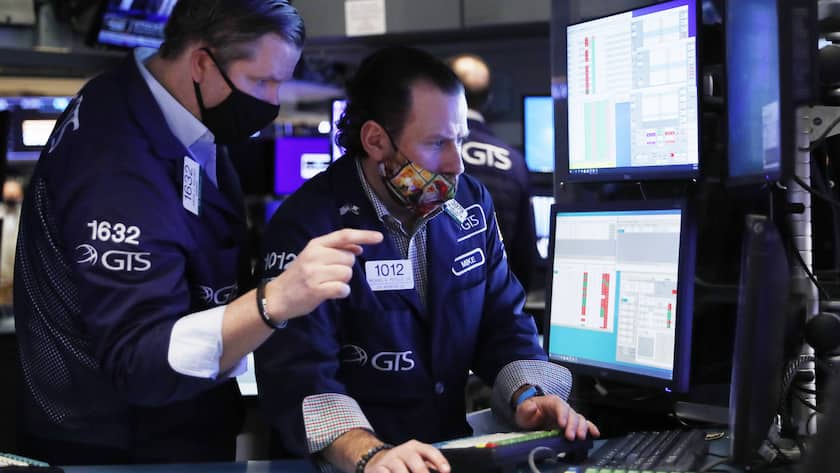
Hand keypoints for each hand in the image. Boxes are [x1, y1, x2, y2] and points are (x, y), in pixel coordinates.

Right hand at [266, 228, 382, 320]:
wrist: (277, 296)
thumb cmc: (299, 275)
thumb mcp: (313, 256)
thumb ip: (334, 250)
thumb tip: (358, 248)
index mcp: (315, 244)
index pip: (344, 235)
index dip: (364, 236)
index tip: (379, 237)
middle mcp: (315, 255)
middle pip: (349, 258)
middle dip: (346, 267)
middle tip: (330, 274)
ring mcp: (314, 273)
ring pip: (347, 273)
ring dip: (343, 281)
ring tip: (327, 283)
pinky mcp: (316, 290)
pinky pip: (343, 288)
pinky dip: (342, 292)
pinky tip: (331, 292)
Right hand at [366, 440, 449, 472]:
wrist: (377, 460)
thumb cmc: (404, 463)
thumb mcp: (417, 460)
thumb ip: (429, 465)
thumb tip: (443, 471)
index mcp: (415, 447)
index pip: (429, 451)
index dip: (439, 460)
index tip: (446, 471)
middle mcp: (403, 451)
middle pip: (414, 460)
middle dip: (422, 472)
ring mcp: (390, 460)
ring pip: (399, 469)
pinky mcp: (378, 468)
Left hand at [514, 394, 600, 440]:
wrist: (531, 418)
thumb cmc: (528, 413)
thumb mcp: (522, 410)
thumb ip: (526, 408)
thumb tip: (532, 407)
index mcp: (551, 402)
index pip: (559, 405)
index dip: (562, 414)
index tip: (562, 424)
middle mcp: (563, 408)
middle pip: (571, 414)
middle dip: (572, 425)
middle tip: (571, 436)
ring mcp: (569, 416)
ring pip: (579, 419)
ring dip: (581, 428)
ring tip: (580, 438)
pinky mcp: (572, 425)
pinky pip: (584, 424)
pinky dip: (590, 428)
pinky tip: (594, 434)